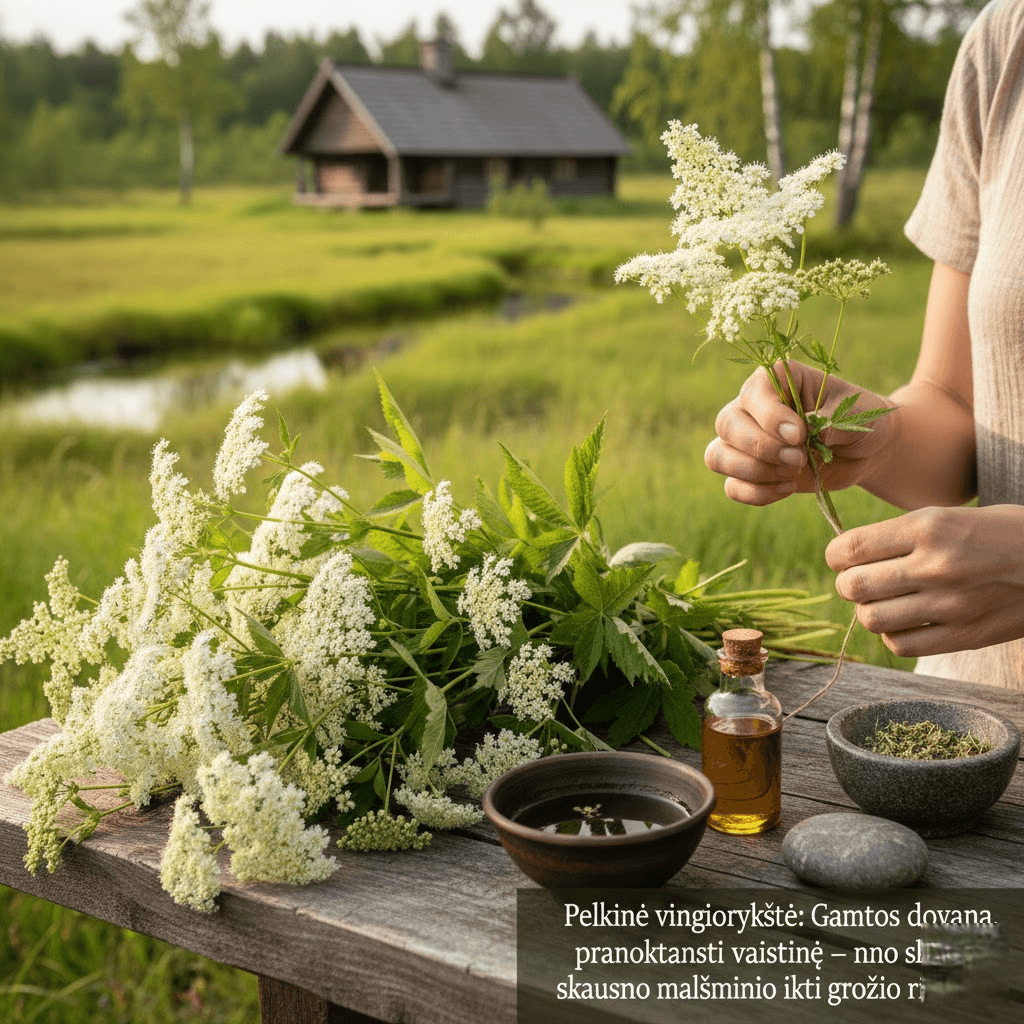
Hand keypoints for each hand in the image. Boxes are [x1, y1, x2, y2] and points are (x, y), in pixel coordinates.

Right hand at [704, 361, 896, 505]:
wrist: (866, 450)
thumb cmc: (861, 419)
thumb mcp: (855, 414)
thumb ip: (830, 422)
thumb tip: (805, 437)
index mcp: (776, 380)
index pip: (752, 393)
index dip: (770, 417)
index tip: (801, 435)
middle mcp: (751, 407)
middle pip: (726, 424)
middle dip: (761, 447)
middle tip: (799, 458)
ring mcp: (745, 442)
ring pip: (718, 456)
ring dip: (754, 471)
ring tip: (794, 472)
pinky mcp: (750, 473)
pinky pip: (732, 487)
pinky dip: (757, 493)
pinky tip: (787, 488)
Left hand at [825, 505, 1023, 656]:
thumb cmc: (1004, 533)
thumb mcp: (953, 515)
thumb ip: (903, 534)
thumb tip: (852, 554)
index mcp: (929, 527)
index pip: (851, 547)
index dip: (835, 555)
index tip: (841, 557)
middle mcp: (935, 566)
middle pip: (853, 586)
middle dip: (848, 583)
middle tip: (863, 580)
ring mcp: (949, 605)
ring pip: (870, 619)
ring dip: (869, 610)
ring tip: (884, 601)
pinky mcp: (964, 636)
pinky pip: (901, 645)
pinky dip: (893, 635)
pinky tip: (905, 622)